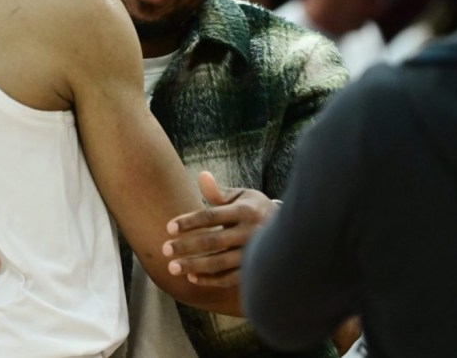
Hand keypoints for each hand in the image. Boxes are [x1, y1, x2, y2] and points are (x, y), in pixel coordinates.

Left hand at [161, 171, 278, 287]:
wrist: (292, 232)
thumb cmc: (256, 210)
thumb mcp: (242, 197)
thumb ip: (219, 193)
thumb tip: (202, 176)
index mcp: (245, 211)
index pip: (211, 216)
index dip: (189, 222)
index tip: (169, 228)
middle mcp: (250, 232)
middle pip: (213, 241)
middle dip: (186, 246)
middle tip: (164, 250)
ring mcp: (254, 253)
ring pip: (220, 263)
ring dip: (194, 266)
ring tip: (172, 268)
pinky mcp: (255, 270)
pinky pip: (230, 279)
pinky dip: (210, 280)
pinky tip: (192, 278)